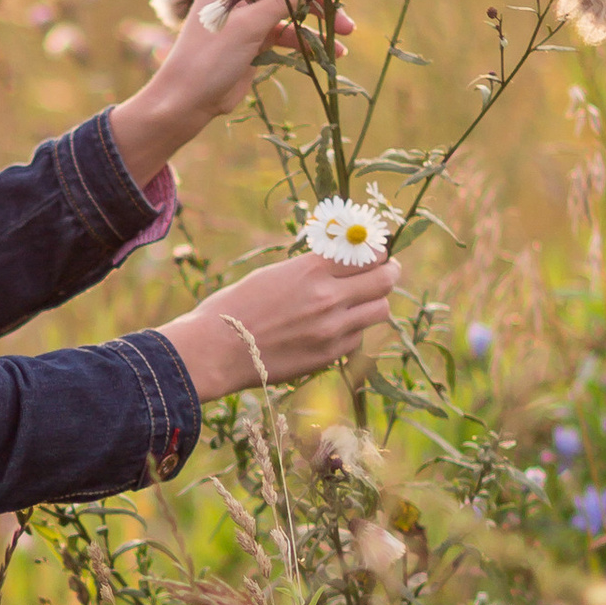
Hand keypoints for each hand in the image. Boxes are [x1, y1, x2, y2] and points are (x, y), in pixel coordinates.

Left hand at [110, 0, 358, 188]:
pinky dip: (309, 38)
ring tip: (346, 30)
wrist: (188, 99)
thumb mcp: (250, 25)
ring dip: (320, 14)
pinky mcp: (256, 35)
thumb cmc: (210, 56)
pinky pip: (289, 30)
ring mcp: (249, 12)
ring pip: (292, 3)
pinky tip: (333, 51)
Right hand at [158, 252, 400, 402]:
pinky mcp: (329, 355)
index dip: (378, 250)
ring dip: (374, 303)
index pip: (370, 251)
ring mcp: (332, 329)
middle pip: (386, 279)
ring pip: (380, 310)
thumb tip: (343, 261)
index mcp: (312, 269)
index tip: (377, 250)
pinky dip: (353, 330)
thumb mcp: (275, 274)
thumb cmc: (236, 306)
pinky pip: (358, 337)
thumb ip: (313, 267)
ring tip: (360, 302)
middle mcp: (328, 297)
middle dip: (389, 272)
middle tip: (386, 271)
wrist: (216, 350)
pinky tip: (334, 328)